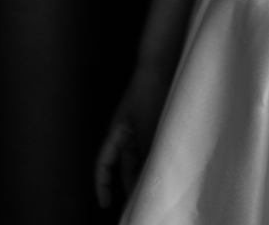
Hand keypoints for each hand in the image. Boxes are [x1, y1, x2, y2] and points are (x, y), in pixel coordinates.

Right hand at [94, 67, 170, 208]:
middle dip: (128, 183)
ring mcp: (140, 125)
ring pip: (140, 155)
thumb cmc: (149, 92)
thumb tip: (150, 177)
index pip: (103, 163)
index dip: (101, 184)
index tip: (105, 203)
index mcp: (116, 132)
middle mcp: (126, 131)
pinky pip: (151, 145)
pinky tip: (167, 165)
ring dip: (145, 170)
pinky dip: (156, 156)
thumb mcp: (148, 125)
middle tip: (136, 202)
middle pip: (124, 163)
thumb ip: (149, 151)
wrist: (160, 64)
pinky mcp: (154, 119)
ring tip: (155, 188)